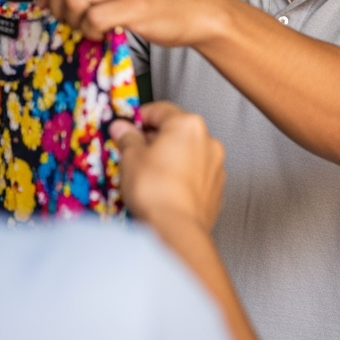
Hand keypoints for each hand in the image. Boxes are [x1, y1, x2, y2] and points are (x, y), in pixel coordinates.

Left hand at [32, 0, 228, 45]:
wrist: (200, 10)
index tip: (44, 0)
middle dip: (54, 7)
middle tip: (68, 19)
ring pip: (72, 1)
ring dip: (73, 21)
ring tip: (89, 27)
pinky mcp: (136, 6)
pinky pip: (93, 20)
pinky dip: (91, 32)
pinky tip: (104, 33)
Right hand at [110, 102, 225, 231]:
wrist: (176, 229)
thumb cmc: (155, 190)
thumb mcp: (131, 158)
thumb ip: (127, 138)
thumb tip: (122, 129)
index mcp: (188, 125)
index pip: (161, 109)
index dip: (140, 117)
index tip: (127, 127)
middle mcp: (208, 141)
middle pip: (177, 131)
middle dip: (155, 139)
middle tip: (133, 151)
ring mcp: (216, 166)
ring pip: (188, 154)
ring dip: (170, 158)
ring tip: (148, 174)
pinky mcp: (217, 188)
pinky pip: (195, 175)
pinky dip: (181, 177)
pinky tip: (165, 189)